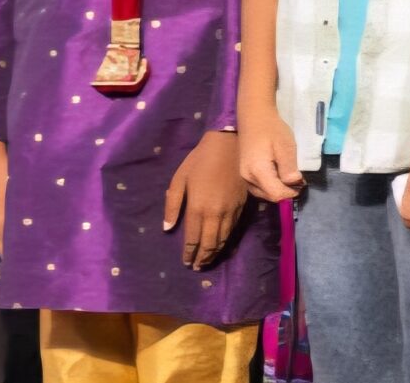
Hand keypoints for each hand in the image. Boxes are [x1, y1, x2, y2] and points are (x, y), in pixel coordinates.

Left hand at [164, 130, 247, 268]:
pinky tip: (222, 245)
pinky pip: (233, 230)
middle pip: (209, 244)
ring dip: (215, 253)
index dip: (188, 253)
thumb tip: (167, 228)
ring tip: (208, 261)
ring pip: (223, 239)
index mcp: (197, 207)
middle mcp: (215, 213)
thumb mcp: (179, 179)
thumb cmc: (200, 160)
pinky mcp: (242, 206)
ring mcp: (230, 211)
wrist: (228, 144)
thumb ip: (172, 205)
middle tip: (197, 267)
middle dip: (202, 258)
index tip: (185, 262)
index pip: (193, 238)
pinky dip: (227, 241)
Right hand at [237, 106, 304, 205]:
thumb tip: (296, 184)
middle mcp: (247, 178)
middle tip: (298, 179)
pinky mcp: (245, 173)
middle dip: (285, 191)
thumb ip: (289, 168)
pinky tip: (278, 174)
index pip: (276, 194)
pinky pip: (259, 187)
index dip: (291, 192)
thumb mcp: (285, 146)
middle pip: (269, 196)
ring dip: (278, 189)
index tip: (302, 183)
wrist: (254, 117)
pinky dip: (271, 185)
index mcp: (258, 172)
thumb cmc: (271, 129)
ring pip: (264, 193)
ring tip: (289, 176)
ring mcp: (244, 176)